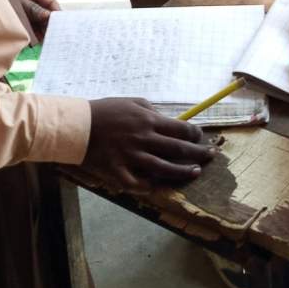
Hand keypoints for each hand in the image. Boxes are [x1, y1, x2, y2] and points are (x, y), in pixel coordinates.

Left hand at [0, 0, 60, 44]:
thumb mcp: (15, 3)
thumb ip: (31, 16)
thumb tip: (44, 32)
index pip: (50, 3)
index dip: (58, 15)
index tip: (65, 29)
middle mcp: (24, 1)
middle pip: (42, 16)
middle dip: (48, 28)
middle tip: (54, 43)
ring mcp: (15, 12)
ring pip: (31, 25)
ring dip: (36, 35)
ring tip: (43, 48)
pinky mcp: (6, 23)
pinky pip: (20, 31)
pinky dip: (24, 38)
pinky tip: (28, 48)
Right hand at [81, 98, 214, 191]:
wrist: (77, 126)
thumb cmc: (104, 110)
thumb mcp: (131, 102)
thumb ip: (151, 111)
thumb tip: (168, 120)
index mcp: (148, 121)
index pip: (181, 129)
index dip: (195, 134)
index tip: (200, 137)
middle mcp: (144, 139)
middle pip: (179, 150)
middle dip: (199, 153)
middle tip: (211, 156)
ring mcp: (132, 157)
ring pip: (164, 169)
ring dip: (183, 172)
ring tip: (196, 173)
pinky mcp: (118, 172)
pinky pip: (138, 184)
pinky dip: (150, 186)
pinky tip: (159, 185)